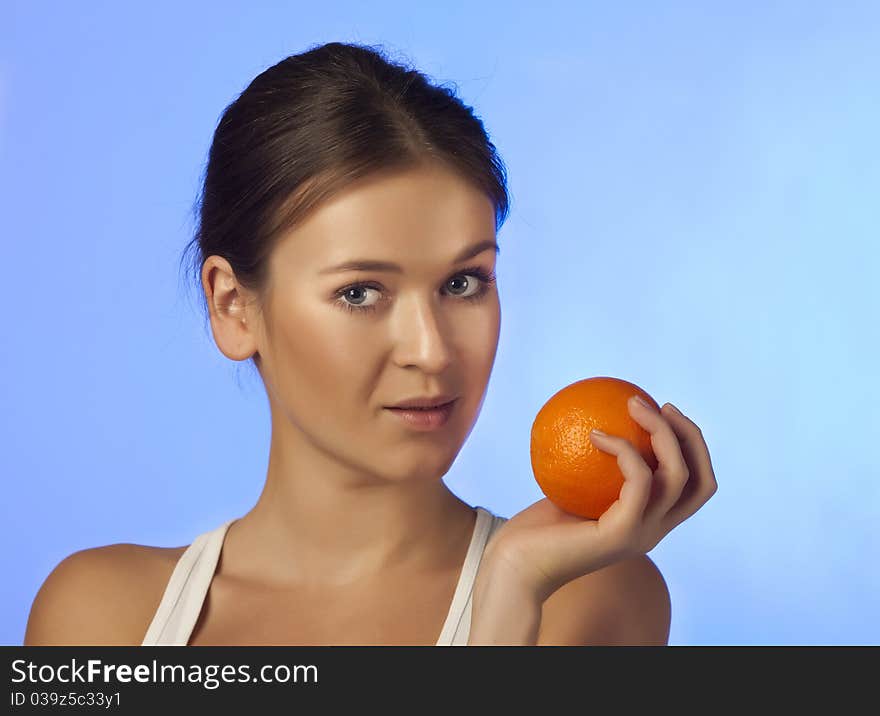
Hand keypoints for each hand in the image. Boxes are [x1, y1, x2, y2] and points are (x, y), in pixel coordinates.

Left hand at [484, 398, 717, 602]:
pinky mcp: (622, 532)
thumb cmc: (537, 528)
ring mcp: (643, 533)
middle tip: (661, 405)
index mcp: (650, 522)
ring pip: (677, 474)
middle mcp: (655, 530)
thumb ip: (592, 465)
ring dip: (660, 431)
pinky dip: (624, 449)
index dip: (693, 446)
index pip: (695, 486)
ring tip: (634, 405)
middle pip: (701, 480)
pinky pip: (638, 479)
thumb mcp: (572, 488)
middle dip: (690, 436)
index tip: (665, 412)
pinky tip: (595, 434)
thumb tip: (595, 417)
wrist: (518, 567)